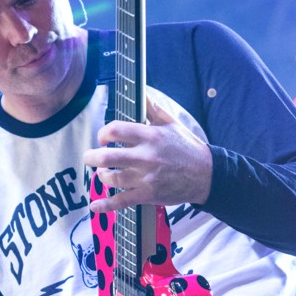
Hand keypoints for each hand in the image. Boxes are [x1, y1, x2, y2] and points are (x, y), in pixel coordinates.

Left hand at [83, 97, 211, 213]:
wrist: (206, 175)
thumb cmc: (187, 147)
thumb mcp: (171, 123)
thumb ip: (151, 108)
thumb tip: (140, 90)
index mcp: (150, 136)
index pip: (116, 130)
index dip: (103, 133)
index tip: (103, 138)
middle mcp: (146, 157)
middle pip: (108, 157)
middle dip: (92, 157)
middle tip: (89, 157)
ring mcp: (146, 178)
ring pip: (112, 178)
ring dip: (101, 176)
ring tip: (102, 173)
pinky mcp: (148, 195)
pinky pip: (122, 201)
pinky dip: (106, 205)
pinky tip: (95, 206)